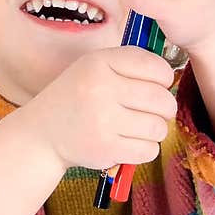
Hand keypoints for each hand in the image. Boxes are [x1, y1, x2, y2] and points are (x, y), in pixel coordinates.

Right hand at [26, 46, 177, 170]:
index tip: (159, 85)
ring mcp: (103, 121)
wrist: (43, 133)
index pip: (155, 67)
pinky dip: (145, 149)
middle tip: (155, 112)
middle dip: (166, 108)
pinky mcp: (105, 149)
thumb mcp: (95, 67)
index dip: (165, 78)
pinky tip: (129, 142)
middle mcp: (101, 89)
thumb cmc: (77, 97)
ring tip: (139, 128)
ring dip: (155, 130)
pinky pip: (149, 150)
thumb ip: (129, 65)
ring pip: (158, 128)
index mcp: (99, 63)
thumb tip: (172, 77)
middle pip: (161, 100)